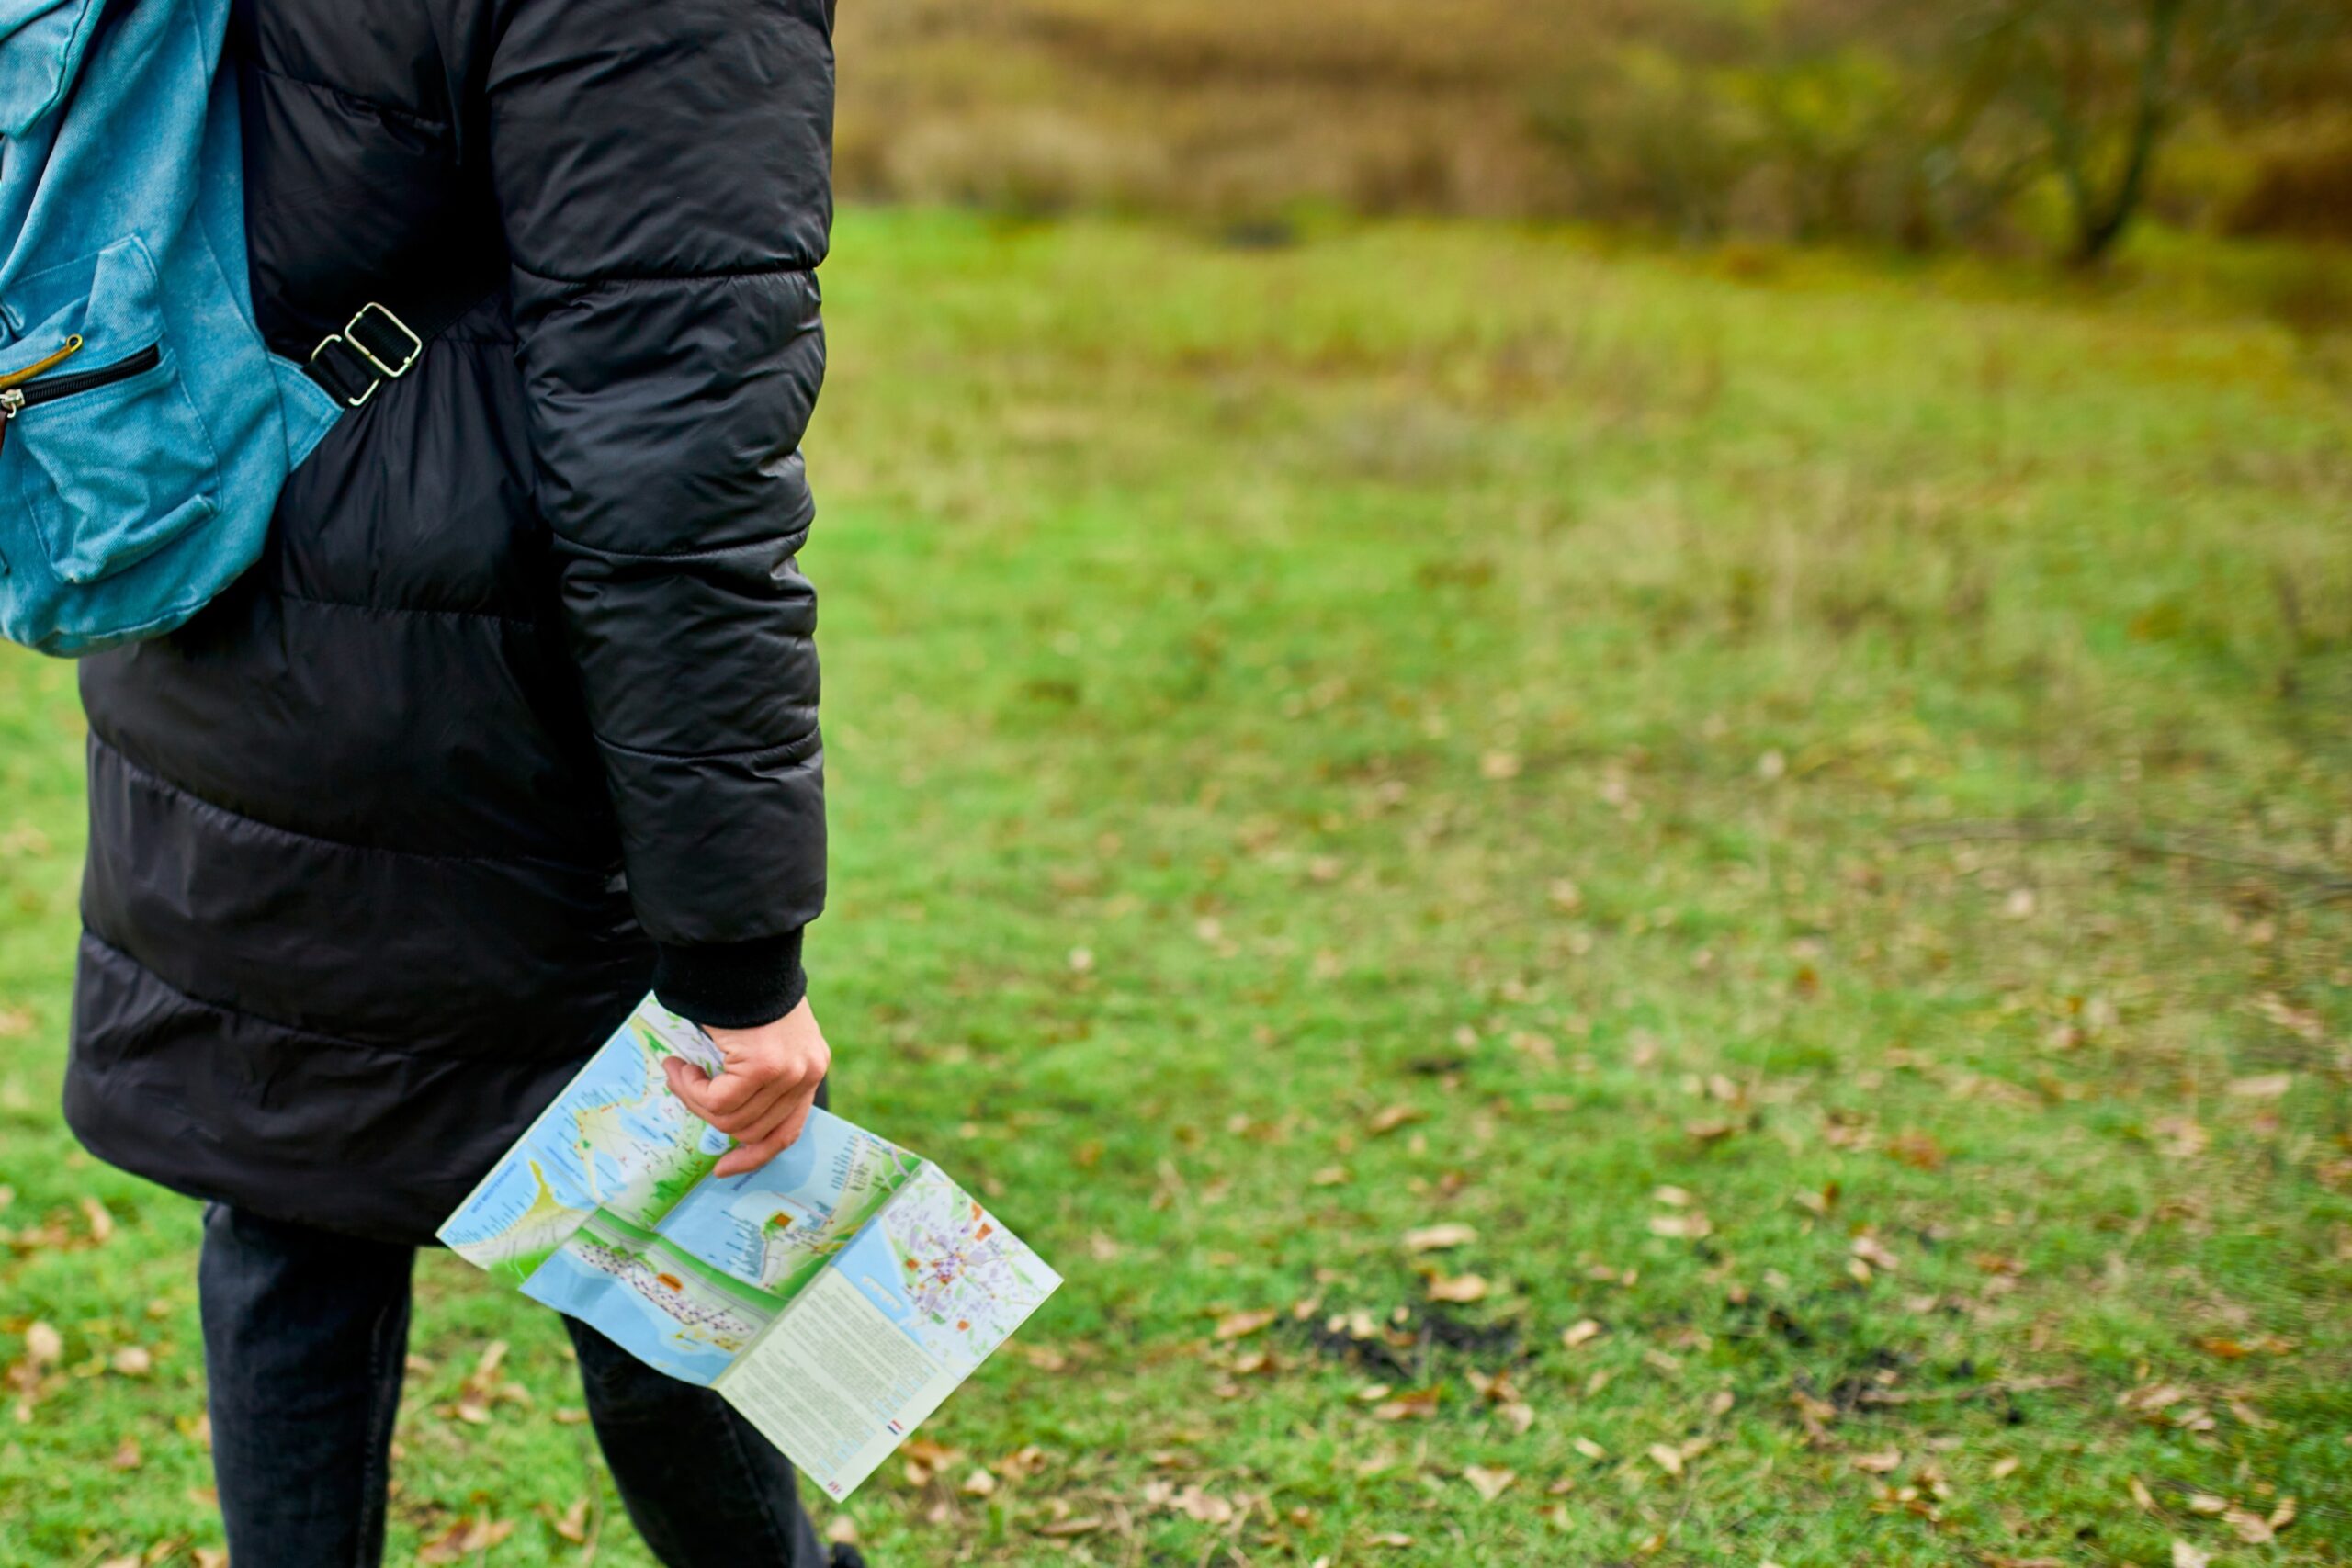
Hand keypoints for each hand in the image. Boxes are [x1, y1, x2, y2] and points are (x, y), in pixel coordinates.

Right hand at [661, 997, 829, 1176]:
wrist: (736, 953)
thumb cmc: (738, 991)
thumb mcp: (757, 1039)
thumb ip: (752, 1077)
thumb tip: (720, 1118)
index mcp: (810, 1069)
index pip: (789, 1131)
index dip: (756, 1155)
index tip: (726, 1169)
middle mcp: (807, 1073)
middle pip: (753, 1131)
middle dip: (710, 1117)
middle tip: (685, 1085)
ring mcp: (789, 1071)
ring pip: (730, 1119)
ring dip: (694, 1099)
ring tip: (680, 1070)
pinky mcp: (765, 1066)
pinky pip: (717, 1102)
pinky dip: (691, 1089)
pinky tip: (681, 1066)